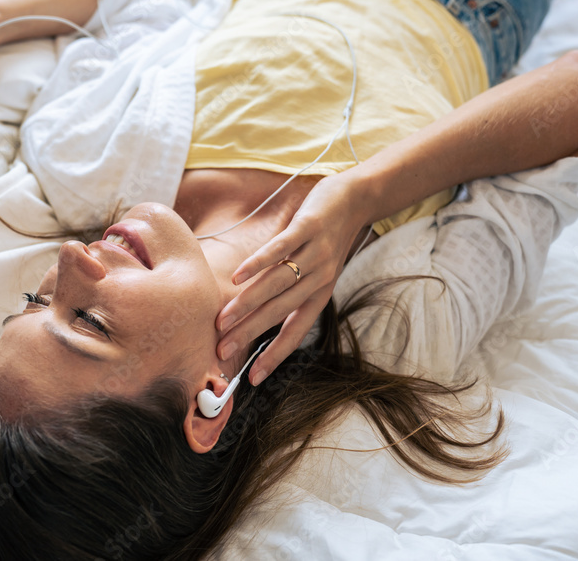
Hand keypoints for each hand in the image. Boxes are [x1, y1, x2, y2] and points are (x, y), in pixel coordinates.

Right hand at [216, 171, 370, 385]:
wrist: (355, 200)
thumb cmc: (327, 238)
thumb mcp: (316, 270)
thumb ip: (290, 290)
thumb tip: (254, 311)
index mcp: (319, 294)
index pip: (295, 331)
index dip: (274, 355)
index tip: (252, 377)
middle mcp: (319, 278)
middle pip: (280, 311)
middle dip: (250, 332)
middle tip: (222, 348)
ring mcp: (315, 253)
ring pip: (277, 284)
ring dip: (247, 304)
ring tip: (223, 318)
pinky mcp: (308, 227)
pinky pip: (280, 249)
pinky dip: (258, 263)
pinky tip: (237, 276)